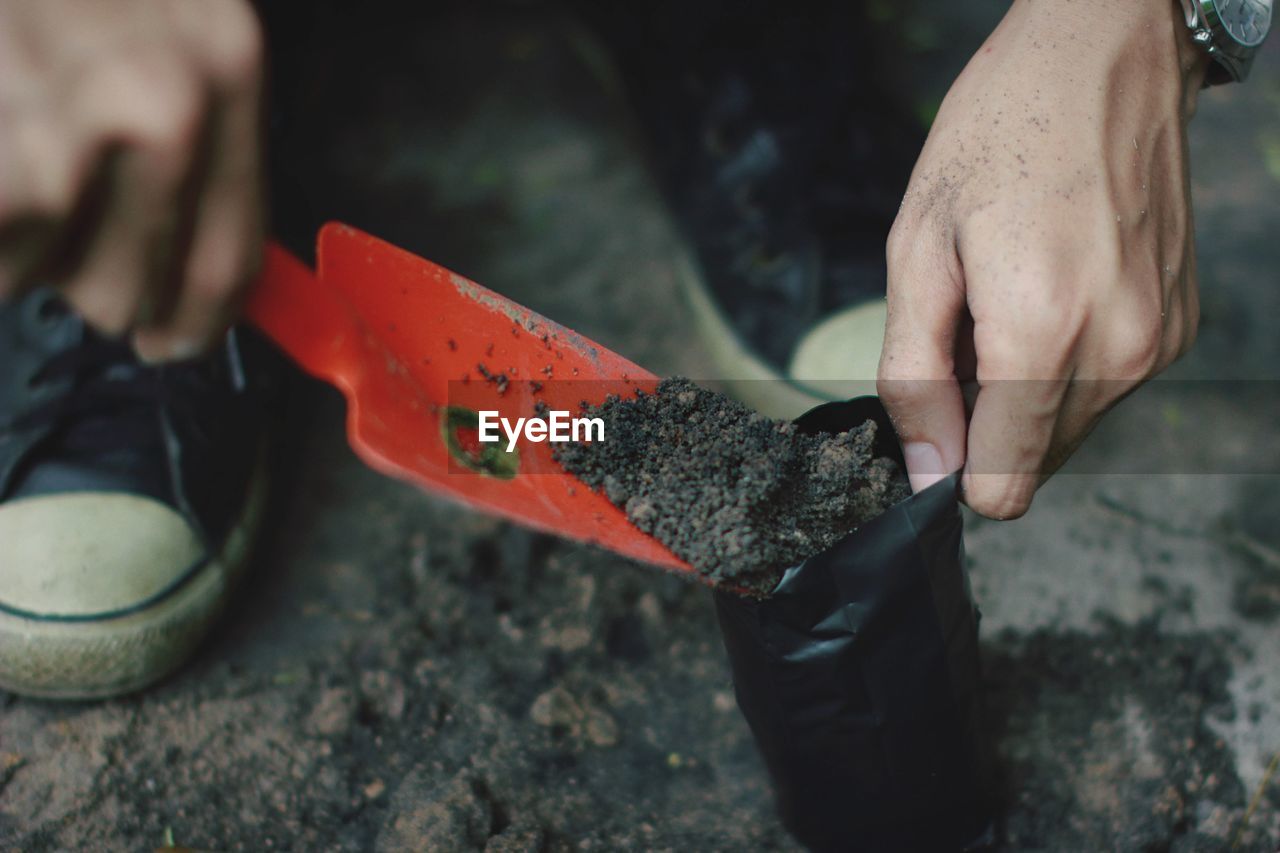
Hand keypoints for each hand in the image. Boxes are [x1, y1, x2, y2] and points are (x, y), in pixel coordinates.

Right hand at [0, 0, 265, 360]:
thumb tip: (214, 266)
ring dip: (24, 250)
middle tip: (65, 233)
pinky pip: (2, 239)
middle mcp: (161, 96)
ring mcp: (64, 114)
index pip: (234, 252)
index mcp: (225, 62)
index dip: (202, 316)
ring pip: (51, 272)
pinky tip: (2, 160)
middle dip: (102, 287)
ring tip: (16, 158)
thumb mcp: (167, 12)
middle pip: (139, 288)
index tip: (179, 339)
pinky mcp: (3, 148)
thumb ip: (200, 128)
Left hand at [878, 0, 1209, 518]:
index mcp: (1042, 334)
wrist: (1104, 58)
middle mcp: (1117, 351)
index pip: (1003, 488)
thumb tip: (927, 471)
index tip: (937, 413)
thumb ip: (913, 374)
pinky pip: (1105, 388)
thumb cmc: (999, 135)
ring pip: (1069, 429)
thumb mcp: (917, 250)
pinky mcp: (1177, 327)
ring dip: (1028, 388)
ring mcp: (1158, 341)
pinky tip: (1053, 286)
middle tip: (970, 327)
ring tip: (1011, 296)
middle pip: (1034, 464)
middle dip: (988, 418)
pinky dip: (1069, 361)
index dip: (954, 467)